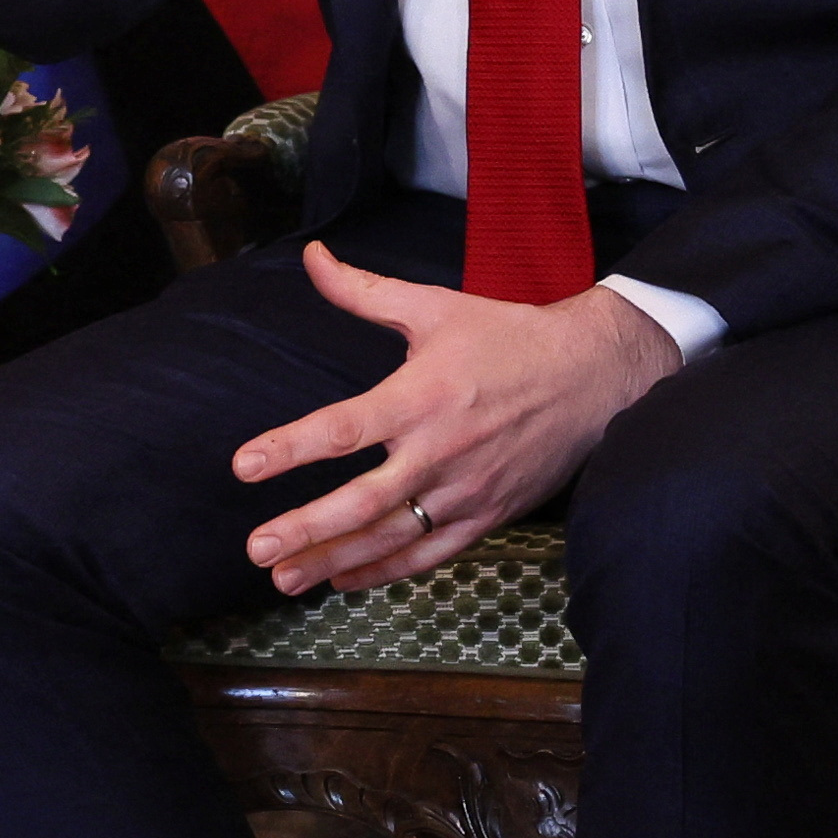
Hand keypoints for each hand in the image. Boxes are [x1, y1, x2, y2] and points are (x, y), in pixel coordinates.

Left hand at [229, 246, 681, 592]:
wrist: (594, 375)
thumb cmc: (508, 337)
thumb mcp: (435, 306)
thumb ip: (364, 291)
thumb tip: (311, 257)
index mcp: (421, 396)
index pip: (342, 429)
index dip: (289, 448)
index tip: (243, 466)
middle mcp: (441, 450)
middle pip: (362, 501)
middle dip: (305, 528)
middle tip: (257, 547)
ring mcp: (466, 489)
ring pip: (392, 537)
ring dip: (335, 560)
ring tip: (285, 578)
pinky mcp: (488, 514)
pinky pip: (429, 553)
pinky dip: (385, 571)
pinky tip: (343, 580)